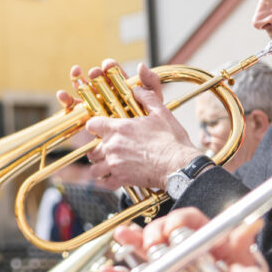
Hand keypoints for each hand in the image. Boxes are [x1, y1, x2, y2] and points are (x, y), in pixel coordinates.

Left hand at [81, 61, 203, 190]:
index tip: (98, 129)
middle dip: (98, 149)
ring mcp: (115, 164)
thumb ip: (146, 98)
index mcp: (119, 128)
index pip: (92, 124)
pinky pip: (104, 182)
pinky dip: (107, 180)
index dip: (94, 126)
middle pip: (92, 148)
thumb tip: (137, 89)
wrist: (179, 165)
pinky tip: (114, 177)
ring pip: (95, 167)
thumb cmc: (172, 140)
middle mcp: (112, 146)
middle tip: (108, 150)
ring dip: (100, 166)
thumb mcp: (161, 113)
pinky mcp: (121, 179)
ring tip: (109, 165)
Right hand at [99, 209, 262, 271]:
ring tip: (121, 242)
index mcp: (208, 243)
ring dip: (130, 248)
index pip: (189, 221)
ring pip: (146, 257)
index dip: (177, 221)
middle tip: (142, 239)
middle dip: (146, 233)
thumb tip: (251, 225)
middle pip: (162, 237)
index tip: (172, 229)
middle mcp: (187, 255)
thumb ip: (243, 248)